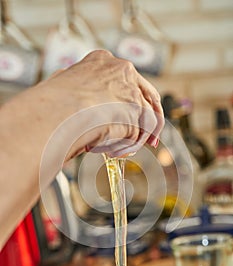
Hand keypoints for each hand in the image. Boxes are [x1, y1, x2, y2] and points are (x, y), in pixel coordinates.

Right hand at [33, 49, 163, 158]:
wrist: (56, 111)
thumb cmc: (51, 103)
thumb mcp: (63, 85)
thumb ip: (78, 89)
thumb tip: (74, 96)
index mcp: (103, 62)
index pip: (128, 80)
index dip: (132, 100)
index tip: (131, 116)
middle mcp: (122, 72)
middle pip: (148, 96)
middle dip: (151, 119)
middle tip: (150, 139)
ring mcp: (131, 91)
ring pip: (146, 117)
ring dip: (135, 138)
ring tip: (118, 150)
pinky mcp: (135, 113)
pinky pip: (139, 133)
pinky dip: (129, 145)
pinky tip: (114, 151)